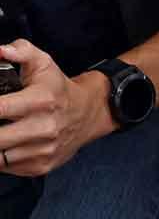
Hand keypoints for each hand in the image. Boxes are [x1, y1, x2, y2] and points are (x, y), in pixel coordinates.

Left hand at [0, 40, 115, 176]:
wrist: (88, 115)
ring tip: (2, 128)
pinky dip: (1, 156)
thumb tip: (0, 51)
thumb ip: (19, 51)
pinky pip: (7, 167)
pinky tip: (6, 143)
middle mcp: (44, 128)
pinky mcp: (42, 165)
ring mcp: (43, 150)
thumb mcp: (42, 63)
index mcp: (40, 101)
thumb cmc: (58, 89)